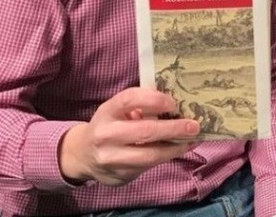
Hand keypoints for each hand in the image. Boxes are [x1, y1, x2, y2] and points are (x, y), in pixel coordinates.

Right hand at [59, 87, 199, 185]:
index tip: (173, 103)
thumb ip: (138, 106)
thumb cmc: (108, 125)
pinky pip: (148, 166)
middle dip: (173, 128)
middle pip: (144, 131)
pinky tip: (180, 149)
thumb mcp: (116, 110)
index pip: (129, 99)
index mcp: (107, 111)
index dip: (153, 99)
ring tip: (191, 140)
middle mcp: (106, 134)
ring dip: (175, 147)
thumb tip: (172, 105)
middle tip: (193, 126)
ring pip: (149, 155)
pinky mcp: (120, 175)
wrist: (82, 154)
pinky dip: (167, 156)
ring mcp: (112, 158)